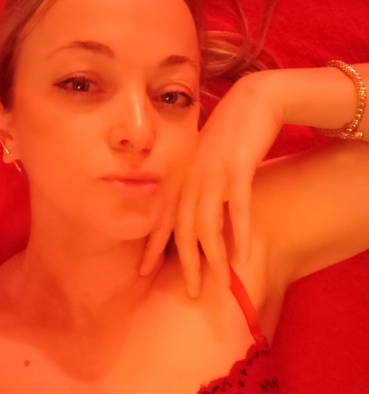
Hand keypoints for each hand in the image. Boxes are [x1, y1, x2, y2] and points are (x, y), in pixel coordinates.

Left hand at [139, 71, 283, 296]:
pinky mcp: (238, 167)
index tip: (141, 272)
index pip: (163, 219)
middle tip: (191, 293)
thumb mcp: (204, 162)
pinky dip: (240, 232)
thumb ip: (194, 187)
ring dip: (215, 258)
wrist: (252, 101)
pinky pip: (238, 206)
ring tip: (219, 286)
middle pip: (184, 230)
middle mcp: (192, 180)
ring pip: (209, 225)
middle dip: (186, 265)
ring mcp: (214, 174)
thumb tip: (191, 215)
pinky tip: (243, 256)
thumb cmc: (228, 136)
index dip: (151, 247)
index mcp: (182, 179)